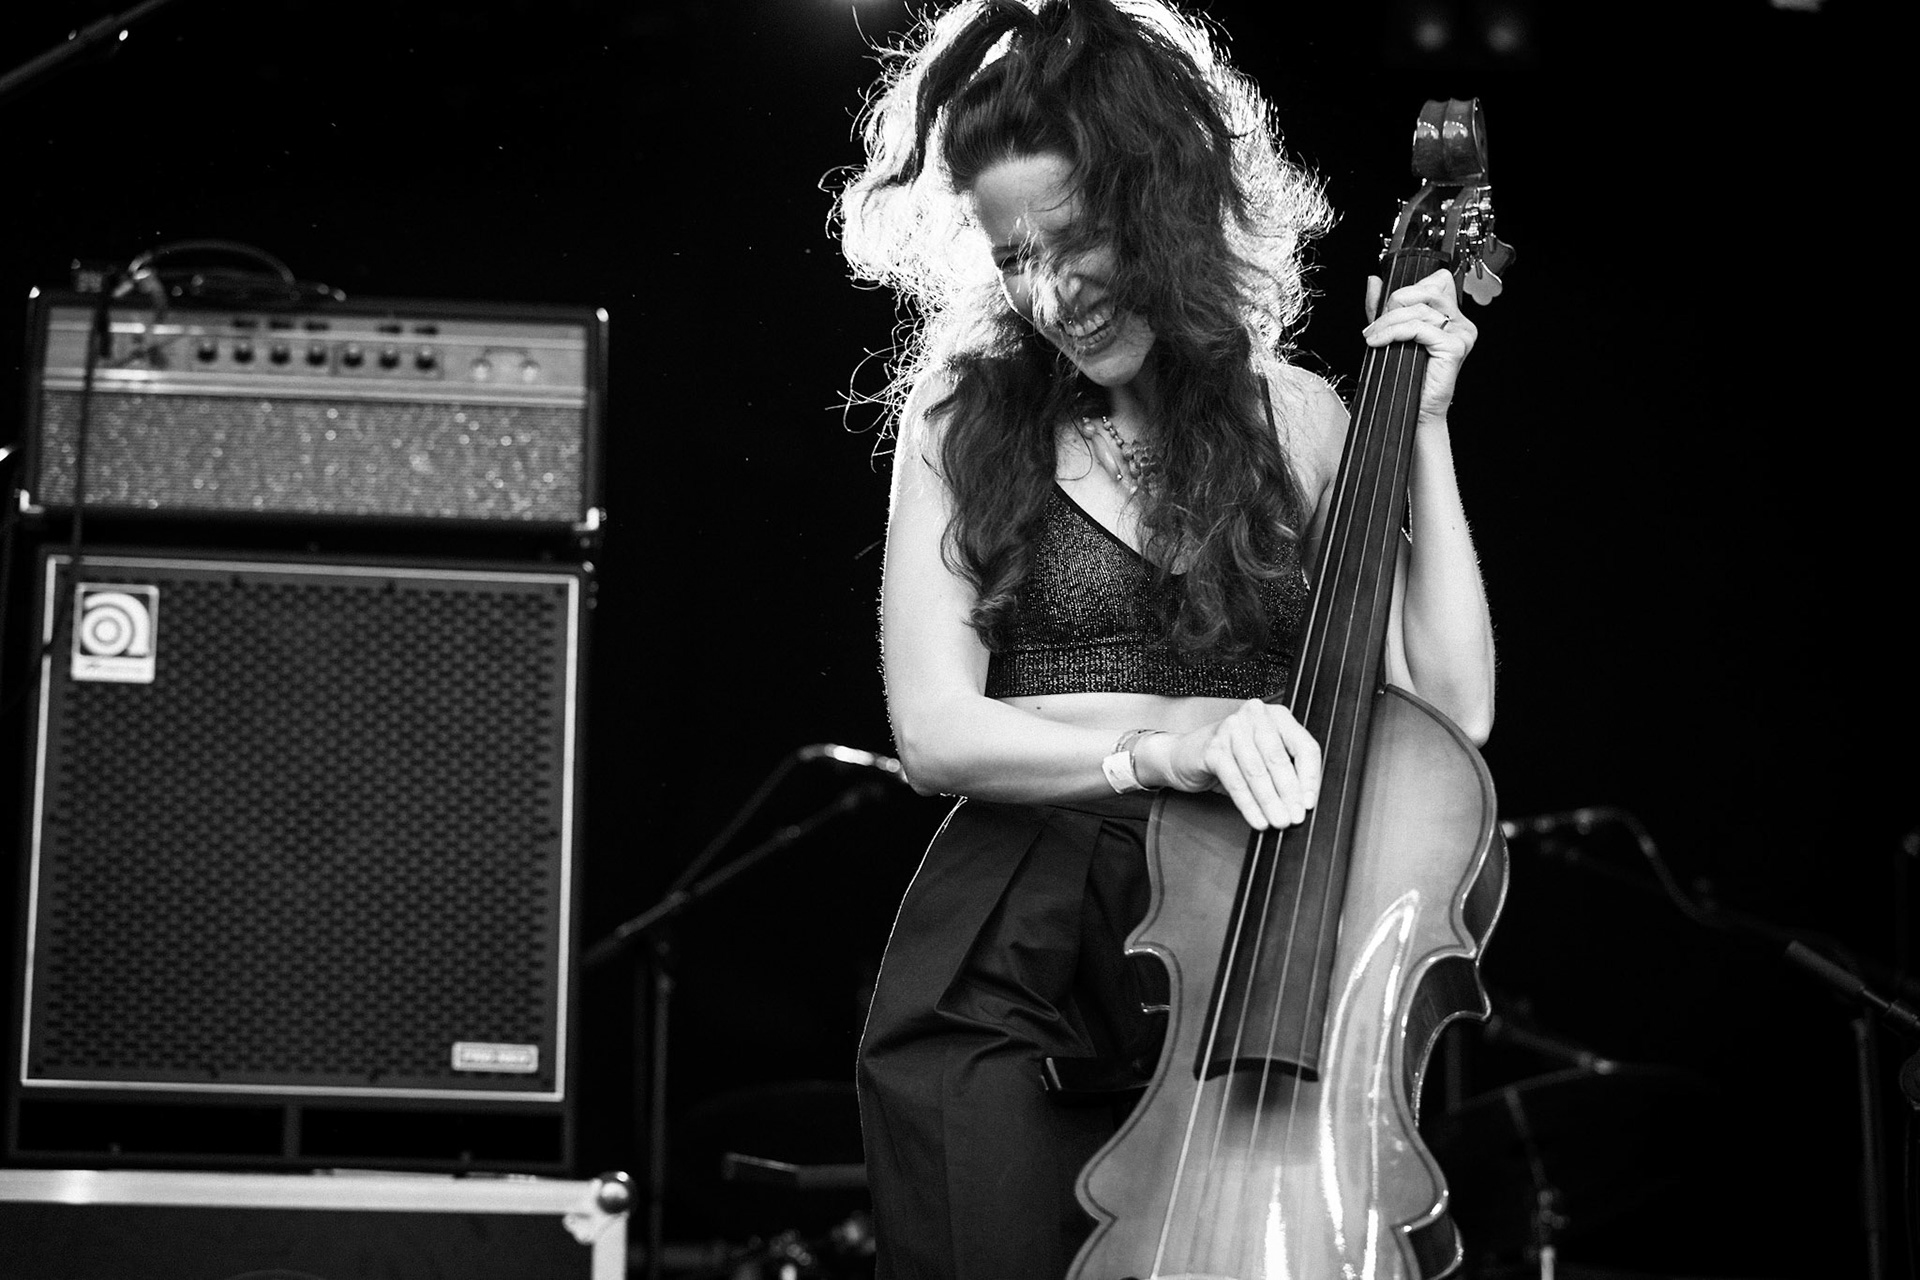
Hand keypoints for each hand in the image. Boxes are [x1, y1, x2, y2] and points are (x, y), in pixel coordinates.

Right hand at [1140, 699, 1321, 829]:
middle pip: (1279, 759)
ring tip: (1278, 821)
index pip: (1304, 746)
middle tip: (1295, 817)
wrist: (1184, 756)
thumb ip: (1286, 773)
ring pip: (1257, 771)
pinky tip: (1257, 819)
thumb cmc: (1230, 758)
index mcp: (1277, 716)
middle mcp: (1255, 716)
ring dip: (1270, 801)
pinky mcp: (1213, 747)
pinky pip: (1235, 781)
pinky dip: (1248, 804)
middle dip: (1289, 793)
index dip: (1310, 778)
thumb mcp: (1264, 760)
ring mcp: (1232, 729)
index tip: (1309, 803)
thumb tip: (1304, 803)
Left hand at [1364, 268, 1475, 423]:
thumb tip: (1373, 281)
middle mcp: (1461, 321)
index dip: (1407, 290)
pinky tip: (1380, 343)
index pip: (1434, 281)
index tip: (1385, 310)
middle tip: (1375, 325)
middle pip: (1427, 289)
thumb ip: (1383, 307)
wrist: (1412, 410)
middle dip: (1395, 303)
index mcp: (1451, 314)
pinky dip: (1395, 333)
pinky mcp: (1455, 346)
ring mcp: (1461, 333)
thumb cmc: (1405, 375)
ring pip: (1420, 310)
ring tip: (1372, 337)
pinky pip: (1420, 328)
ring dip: (1388, 322)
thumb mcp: (1390, 333)